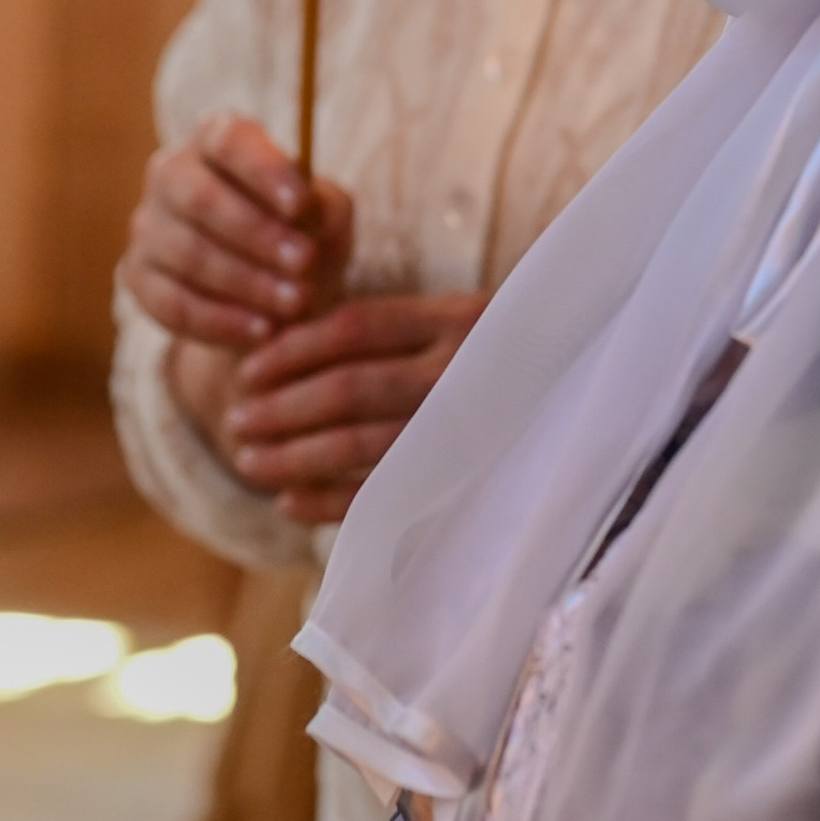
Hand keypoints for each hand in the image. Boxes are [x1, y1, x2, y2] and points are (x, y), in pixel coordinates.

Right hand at [121, 114, 349, 355]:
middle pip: (201, 198)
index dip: (264, 170)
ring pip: (188, 253)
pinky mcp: (138, 275)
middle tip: (305, 262)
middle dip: (257, 233)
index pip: (230, 140)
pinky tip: (262, 331)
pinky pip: (172, 302)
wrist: (271, 295)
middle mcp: (171, 172)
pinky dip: (221, 320)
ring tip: (295, 302)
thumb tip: (311, 210)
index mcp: (217, 139)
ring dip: (246, 281)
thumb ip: (326, 208)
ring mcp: (148, 224)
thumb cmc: (303, 238)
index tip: (301, 204)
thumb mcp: (327, 220)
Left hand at [221, 291, 487, 517]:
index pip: (352, 329)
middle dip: (280, 409)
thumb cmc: (500, 356)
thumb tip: (288, 343)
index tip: (246, 370)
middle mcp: (460, 370)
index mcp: (454, 318)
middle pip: (347, 389)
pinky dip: (328, 501)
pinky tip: (289, 502)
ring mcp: (463, 426)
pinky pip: (385, 493)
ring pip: (360, 444)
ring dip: (293, 456)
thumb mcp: (458, 320)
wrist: (585, 392)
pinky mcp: (465, 476)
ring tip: (249, 461)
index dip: (289, 351)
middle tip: (234, 421)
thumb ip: (392, 328)